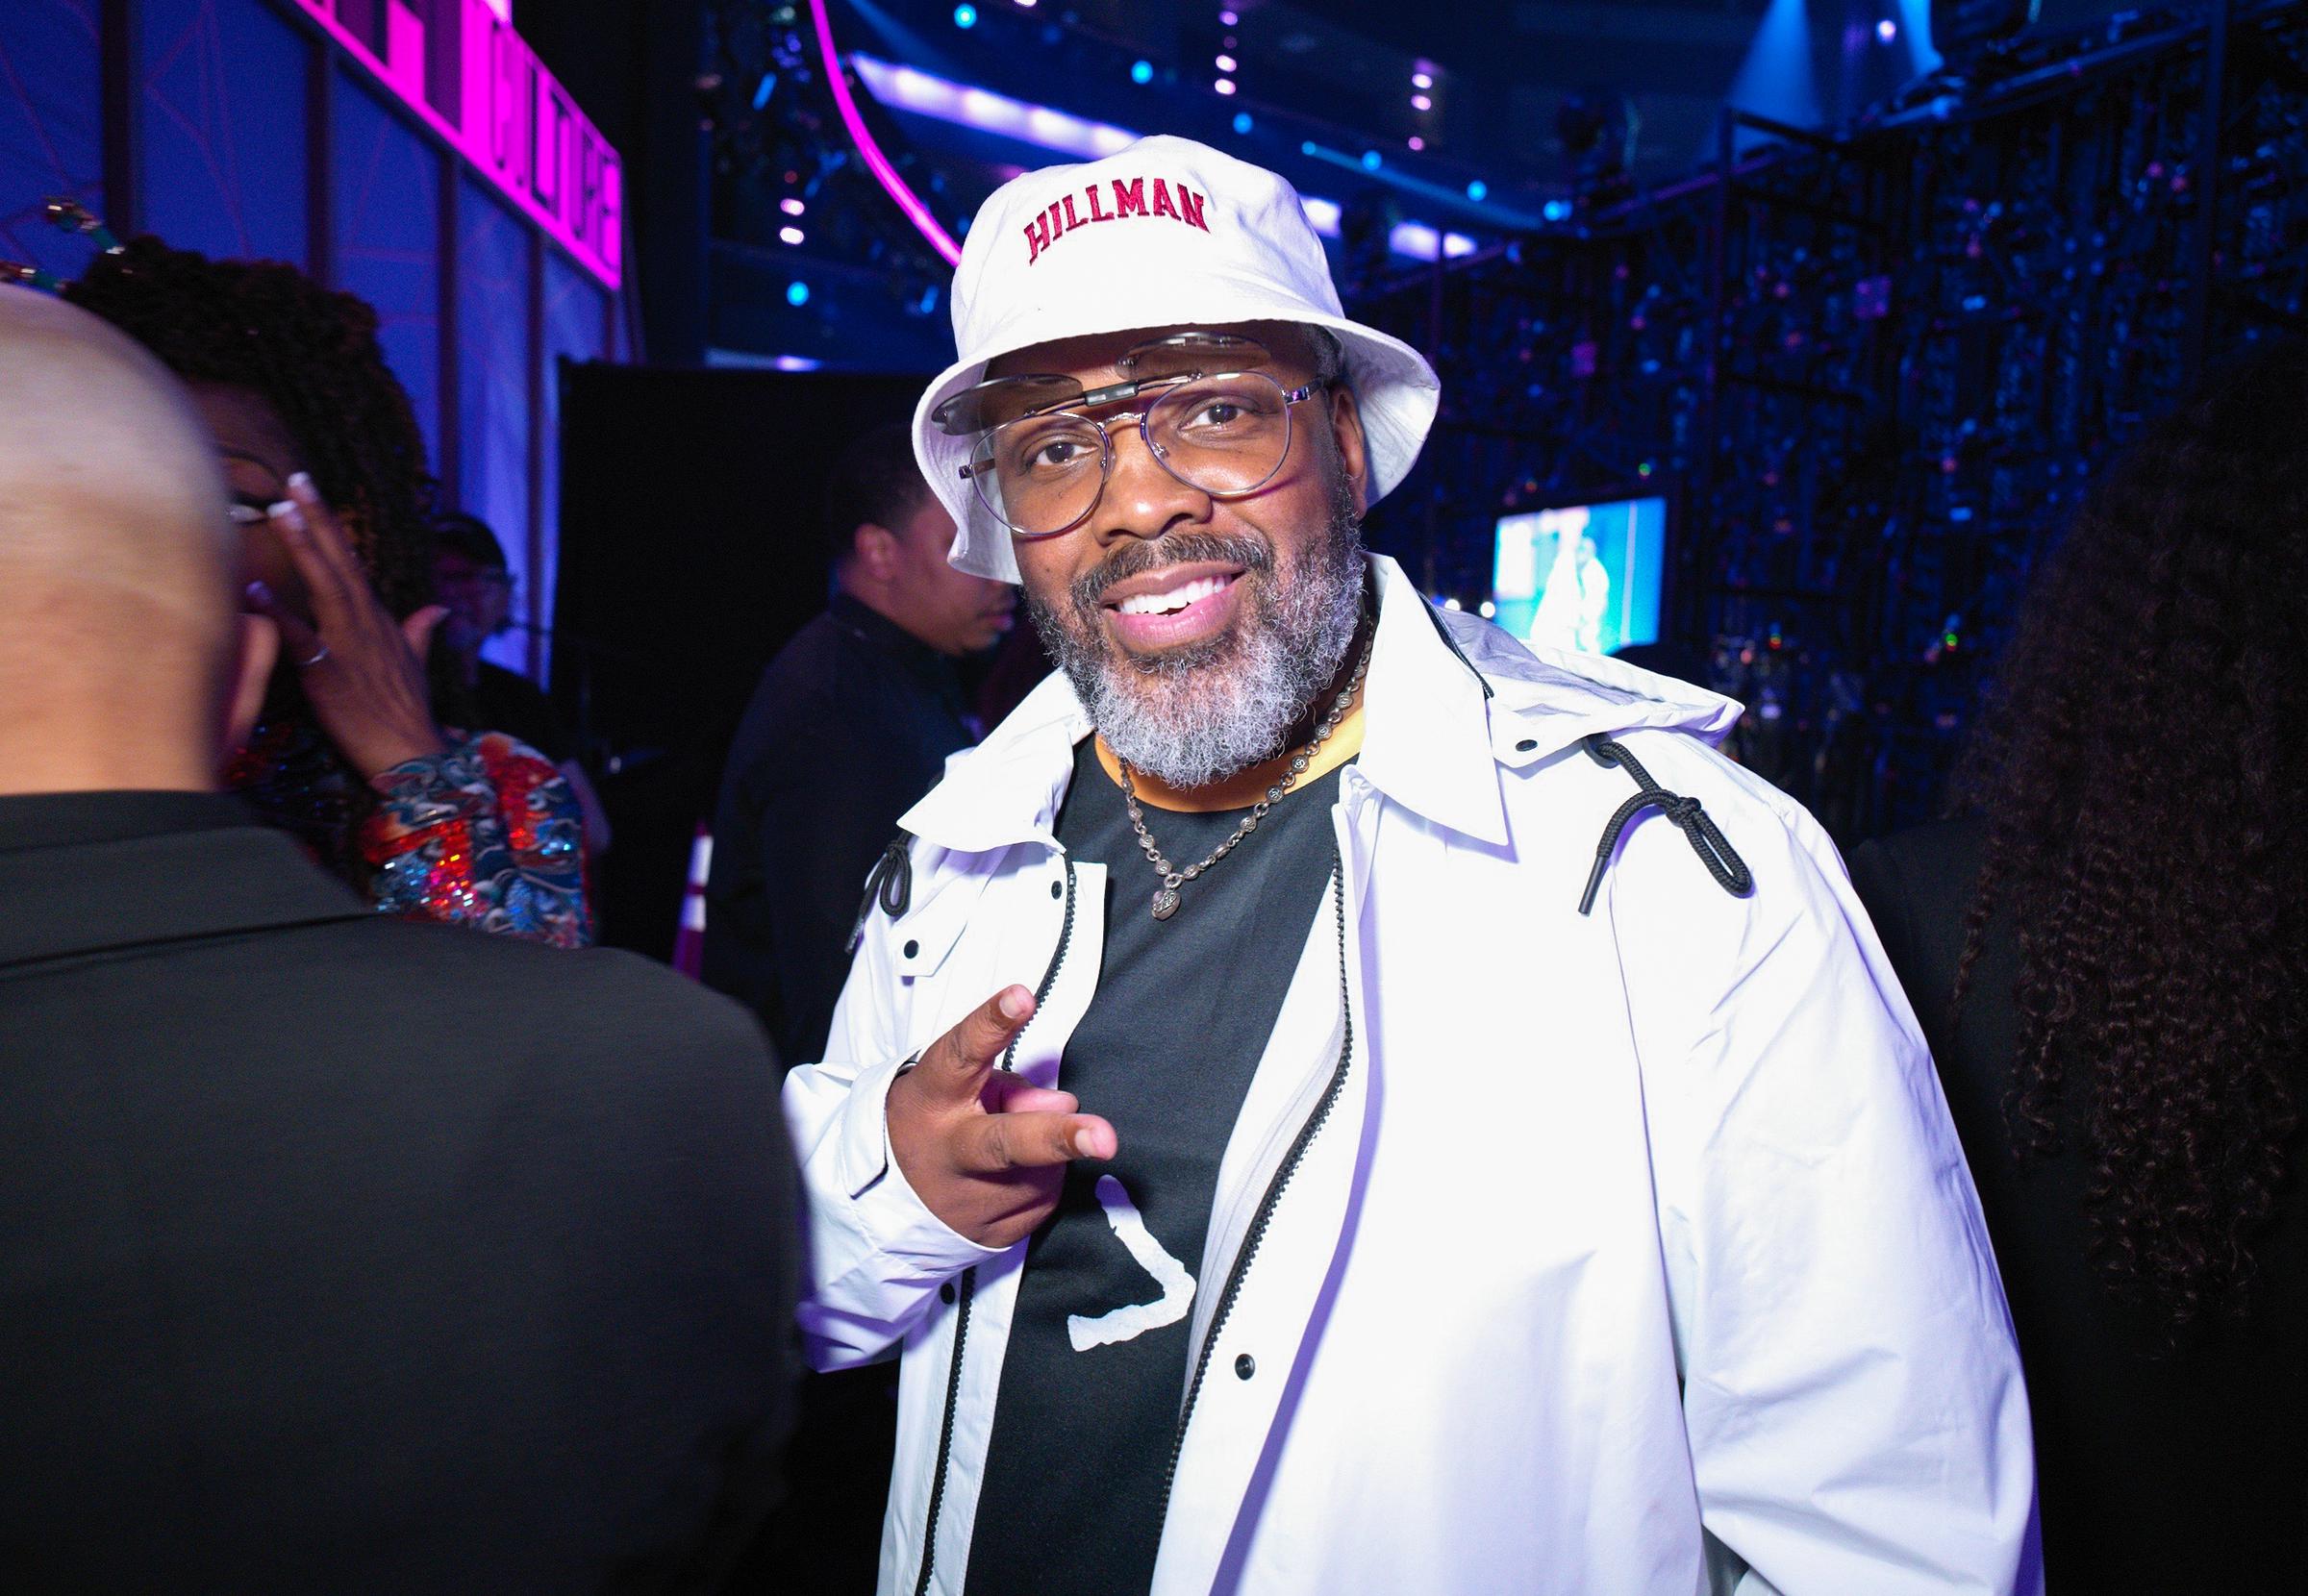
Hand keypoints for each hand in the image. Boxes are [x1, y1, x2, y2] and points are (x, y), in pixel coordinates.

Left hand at [245, 472, 448, 778]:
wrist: (412, 753)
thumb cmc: (408, 713)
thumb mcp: (417, 665)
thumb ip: (420, 631)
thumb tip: (438, 608)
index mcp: (379, 620)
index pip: (351, 562)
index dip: (331, 525)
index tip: (309, 491)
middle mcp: (366, 624)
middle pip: (340, 561)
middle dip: (319, 518)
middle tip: (296, 479)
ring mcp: (349, 646)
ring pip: (326, 586)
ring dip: (305, 547)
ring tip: (283, 511)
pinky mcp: (329, 674)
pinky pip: (300, 638)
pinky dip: (278, 612)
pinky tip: (254, 589)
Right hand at [887, 985, 1117, 1248]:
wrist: (887, 1200)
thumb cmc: (938, 1118)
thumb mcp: (959, 1085)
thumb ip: (1010, 1084)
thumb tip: (1064, 1104)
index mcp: (934, 1098)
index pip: (962, 1054)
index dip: (991, 1025)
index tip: (1021, 997)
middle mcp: (950, 1153)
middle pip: (1008, 1144)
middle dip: (1059, 1138)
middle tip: (1104, 1138)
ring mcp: (971, 1202)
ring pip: (1043, 1168)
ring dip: (1046, 1154)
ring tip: (1009, 1149)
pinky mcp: (994, 1235)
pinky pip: (1043, 1198)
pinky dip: (1039, 1181)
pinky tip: (1007, 1180)